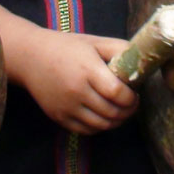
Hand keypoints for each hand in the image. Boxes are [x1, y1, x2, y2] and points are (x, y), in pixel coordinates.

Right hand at [17, 28, 138, 134]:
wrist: (31, 57)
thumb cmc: (67, 47)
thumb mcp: (94, 42)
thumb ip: (119, 49)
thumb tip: (142, 60)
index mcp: (87, 69)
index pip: (117, 93)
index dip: (131, 98)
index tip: (134, 93)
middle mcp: (76, 90)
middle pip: (112, 112)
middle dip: (128, 111)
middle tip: (131, 104)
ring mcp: (66, 107)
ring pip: (101, 125)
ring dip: (116, 121)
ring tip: (120, 111)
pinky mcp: (58, 117)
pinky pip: (86, 131)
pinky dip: (99, 127)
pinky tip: (103, 116)